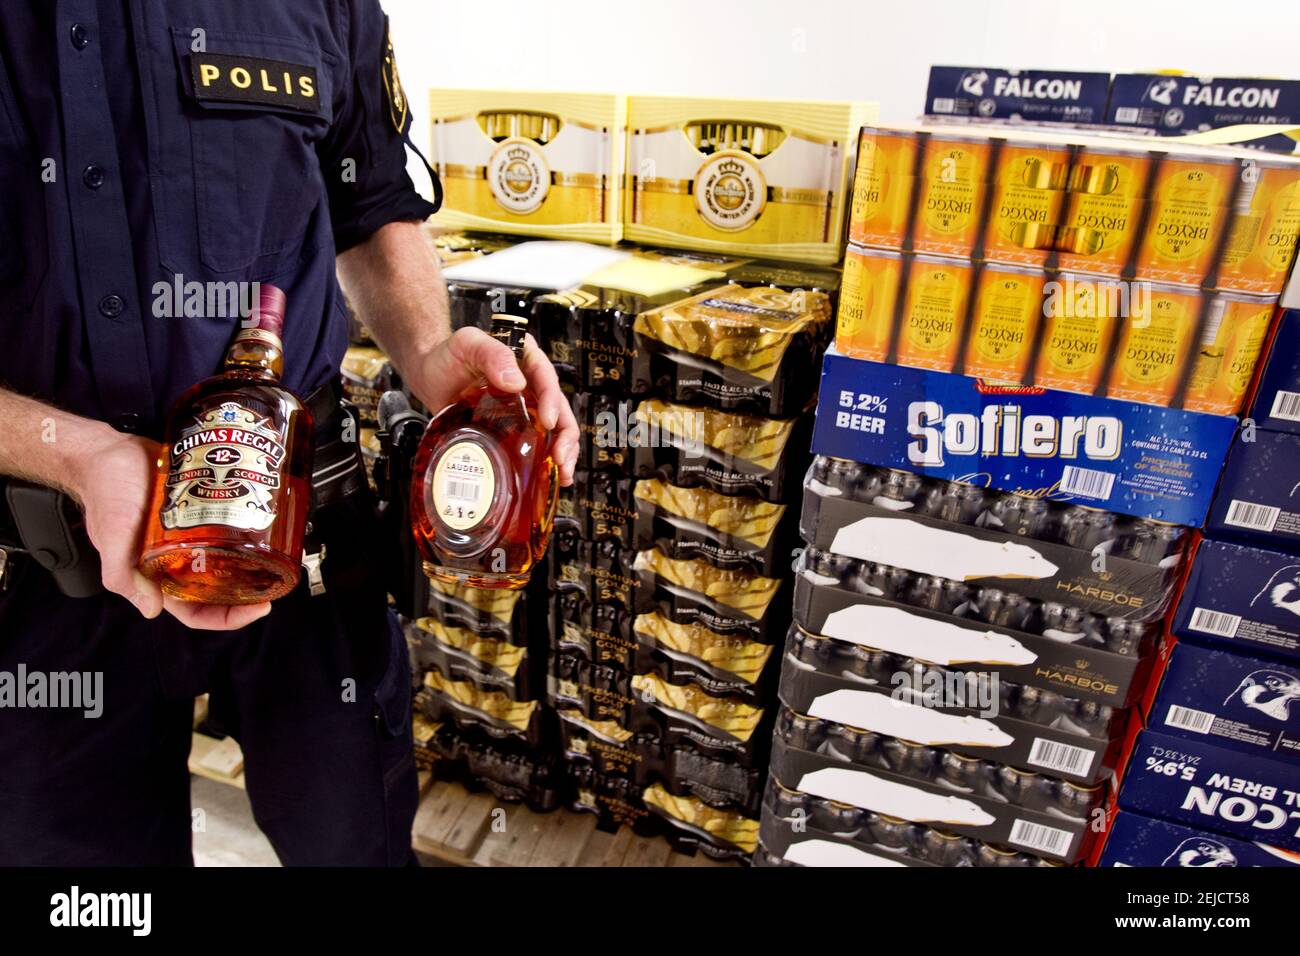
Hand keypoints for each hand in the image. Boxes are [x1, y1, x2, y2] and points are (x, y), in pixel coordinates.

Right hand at [66, 423, 270, 629]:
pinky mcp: (201, 509)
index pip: (195, 611)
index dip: (226, 618)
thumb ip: (123, 575)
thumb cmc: (104, 494)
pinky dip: (244, 528)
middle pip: (220, 588)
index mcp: (156, 575)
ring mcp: (192, 534)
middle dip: (248, 591)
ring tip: (274, 555)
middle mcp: (177, 559)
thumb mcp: (111, 538)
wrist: (109, 451)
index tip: (257, 608)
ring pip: (228, 557)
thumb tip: (152, 609)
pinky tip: (261, 524)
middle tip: (275, 580)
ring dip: (251, 560)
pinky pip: (227, 525)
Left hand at [404, 326, 579, 485]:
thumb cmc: (448, 355)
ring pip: (553, 431)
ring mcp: (523, 409)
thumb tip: (516, 381)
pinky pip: (533, 444)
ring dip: (561, 453)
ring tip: (562, 474)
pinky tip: (547, 477)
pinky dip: (542, 460)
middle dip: (566, 436)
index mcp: (526, 360)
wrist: (429, 375)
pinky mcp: (512, 428)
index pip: (547, 380)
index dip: (552, 402)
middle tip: (561, 457)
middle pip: (559, 410)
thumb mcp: (468, 343)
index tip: (549, 422)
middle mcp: (531, 385)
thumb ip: (492, 354)